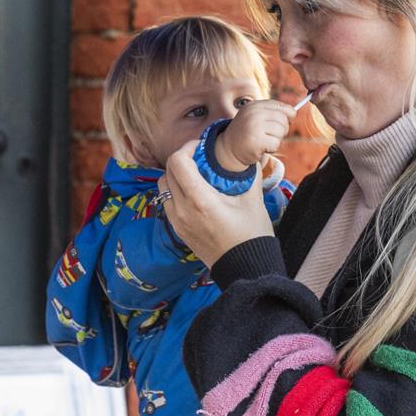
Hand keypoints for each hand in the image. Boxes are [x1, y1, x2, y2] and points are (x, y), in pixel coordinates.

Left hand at [161, 140, 272, 266]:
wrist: (245, 268)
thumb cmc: (252, 234)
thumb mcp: (253, 199)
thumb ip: (247, 172)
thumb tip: (247, 153)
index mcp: (200, 200)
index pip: (177, 162)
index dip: (187, 148)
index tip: (201, 147)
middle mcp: (182, 210)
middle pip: (167, 171)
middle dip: (182, 159)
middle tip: (199, 157)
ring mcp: (177, 221)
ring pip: (162, 186)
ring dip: (175, 175)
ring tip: (195, 174)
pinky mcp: (177, 230)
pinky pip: (166, 202)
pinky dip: (175, 191)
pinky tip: (193, 192)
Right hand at [215, 99, 293, 171]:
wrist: (229, 149)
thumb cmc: (247, 133)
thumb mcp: (257, 117)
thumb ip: (273, 113)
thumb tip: (294, 112)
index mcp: (254, 106)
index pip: (281, 107)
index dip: (287, 115)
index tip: (283, 122)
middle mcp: (253, 113)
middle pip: (283, 120)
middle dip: (281, 130)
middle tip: (270, 135)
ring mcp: (254, 126)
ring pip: (281, 132)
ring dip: (276, 140)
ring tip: (263, 141)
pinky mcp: (256, 141)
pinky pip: (276, 144)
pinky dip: (271, 148)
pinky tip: (261, 148)